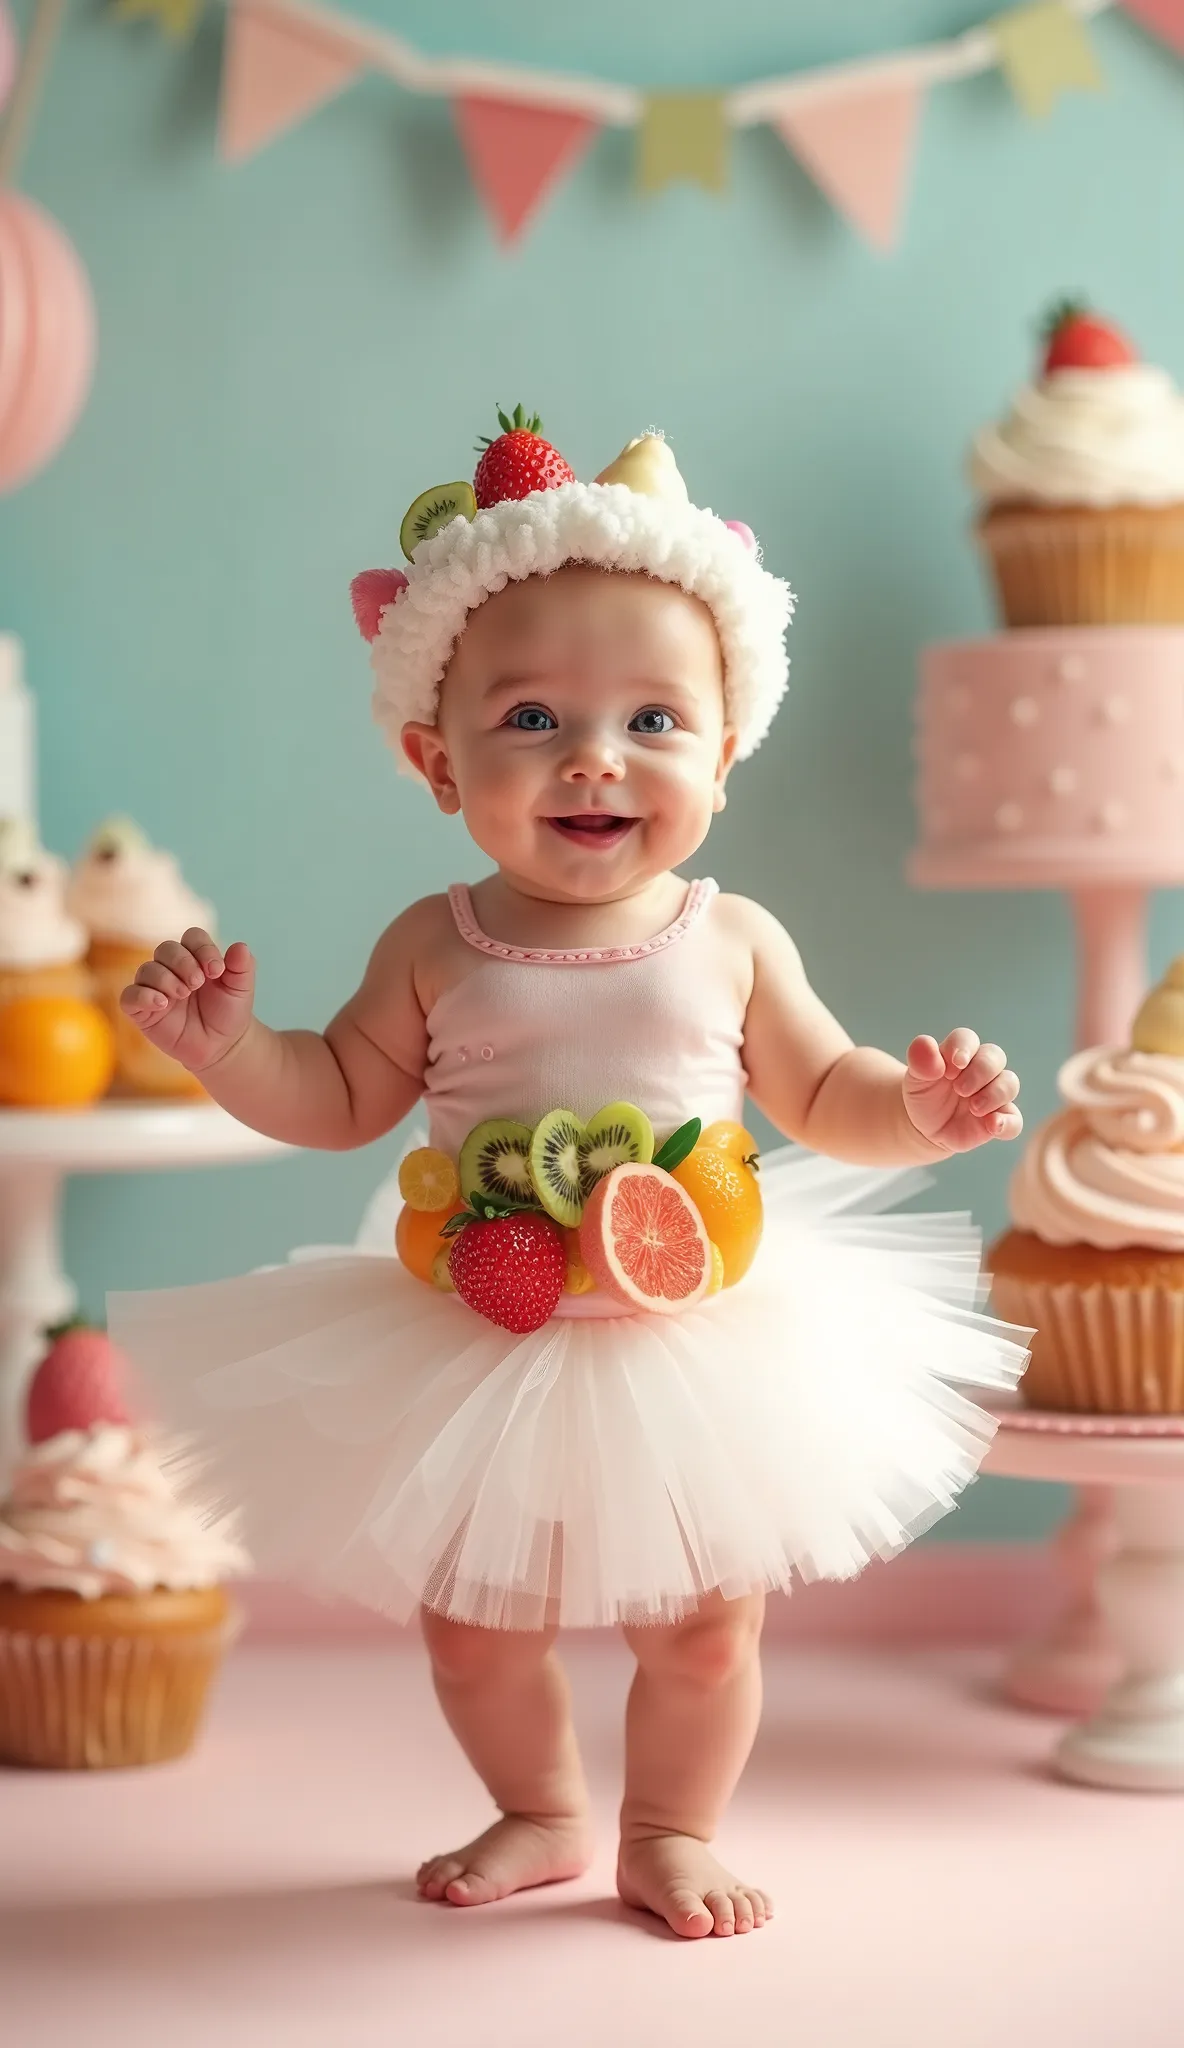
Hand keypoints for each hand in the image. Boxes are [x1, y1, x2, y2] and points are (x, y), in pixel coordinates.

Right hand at [119, 927, 255, 1074]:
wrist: (222, 1046)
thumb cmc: (228, 1013)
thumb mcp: (241, 989)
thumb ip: (242, 967)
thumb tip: (241, 947)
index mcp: (195, 958)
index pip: (192, 937)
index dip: (203, 948)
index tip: (217, 970)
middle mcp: (171, 968)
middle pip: (166, 948)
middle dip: (183, 963)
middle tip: (198, 983)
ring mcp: (154, 988)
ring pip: (147, 970)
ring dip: (165, 979)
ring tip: (183, 994)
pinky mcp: (142, 1010)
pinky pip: (129, 996)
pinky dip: (142, 996)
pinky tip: (162, 1003)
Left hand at [903, 1028, 1021, 1154]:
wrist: (924, 1127)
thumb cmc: (924, 1094)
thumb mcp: (916, 1078)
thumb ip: (920, 1060)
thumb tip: (926, 1044)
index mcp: (961, 1053)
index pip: (968, 1039)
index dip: (962, 1049)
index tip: (949, 1070)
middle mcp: (982, 1070)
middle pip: (995, 1056)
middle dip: (979, 1071)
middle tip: (959, 1089)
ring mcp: (994, 1094)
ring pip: (1010, 1084)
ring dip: (994, 1094)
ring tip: (973, 1107)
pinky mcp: (1000, 1119)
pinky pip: (1014, 1120)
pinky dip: (1007, 1122)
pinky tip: (992, 1125)